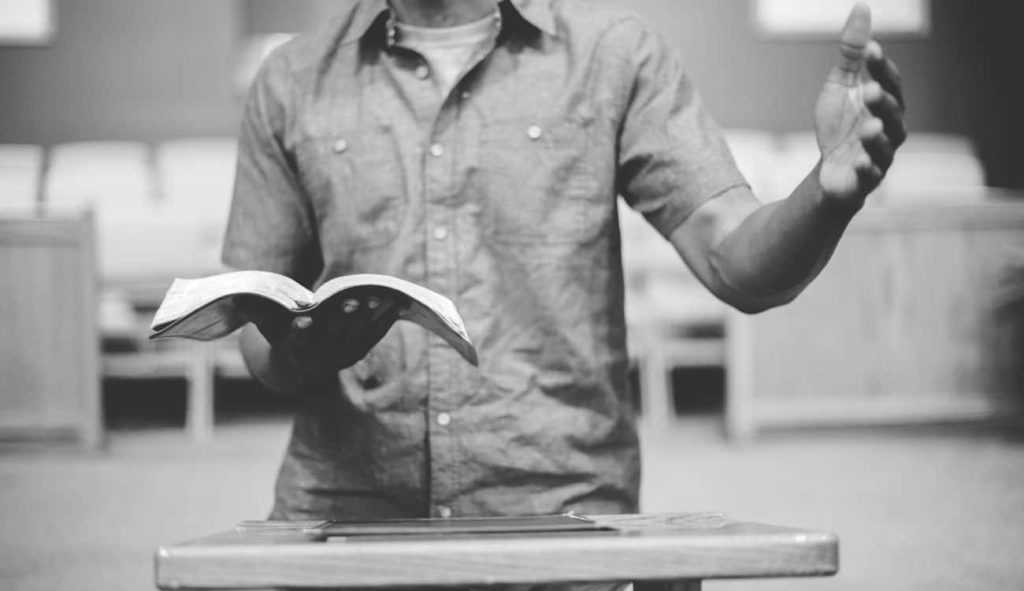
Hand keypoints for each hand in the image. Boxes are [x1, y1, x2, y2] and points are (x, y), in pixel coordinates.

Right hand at [236, 288, 405, 375]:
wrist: (296, 370)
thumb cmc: (277, 335)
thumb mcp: (264, 326)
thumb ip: (256, 312)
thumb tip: (237, 298)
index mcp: (292, 352)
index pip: (296, 343)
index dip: (300, 332)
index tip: (303, 320)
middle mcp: (317, 359)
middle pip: (332, 338)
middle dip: (343, 319)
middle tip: (353, 300)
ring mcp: (339, 358)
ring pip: (356, 339)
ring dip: (368, 319)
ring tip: (379, 297)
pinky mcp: (356, 353)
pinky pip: (372, 338)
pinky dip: (383, 322)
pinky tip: (395, 304)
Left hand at [814, 3, 906, 209]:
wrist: (830, 168)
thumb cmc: (840, 124)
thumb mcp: (841, 84)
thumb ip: (852, 52)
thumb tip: (862, 8)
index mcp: (886, 102)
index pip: (888, 81)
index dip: (880, 67)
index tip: (869, 49)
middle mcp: (890, 128)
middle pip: (892, 113)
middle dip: (882, 101)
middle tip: (869, 90)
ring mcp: (879, 155)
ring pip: (884, 146)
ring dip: (877, 136)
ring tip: (868, 127)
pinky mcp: (864, 180)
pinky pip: (869, 175)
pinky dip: (866, 169)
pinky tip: (859, 163)